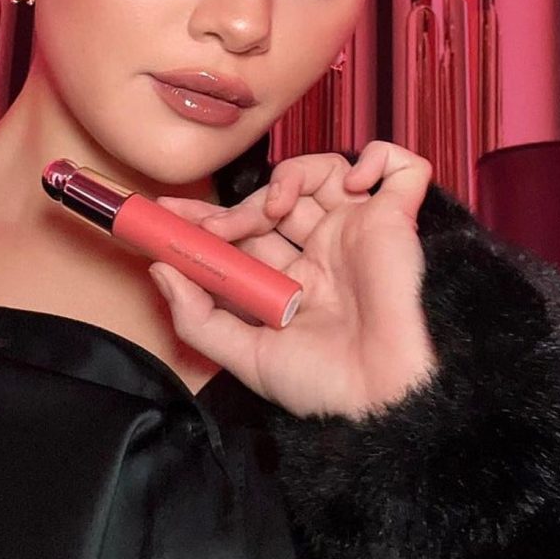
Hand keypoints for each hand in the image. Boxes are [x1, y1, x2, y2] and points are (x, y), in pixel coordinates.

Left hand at [152, 142, 438, 420]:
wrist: (383, 398)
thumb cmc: (325, 387)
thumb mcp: (246, 357)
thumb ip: (197, 317)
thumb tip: (160, 270)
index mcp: (293, 280)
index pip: (244, 232)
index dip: (208, 217)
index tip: (168, 211)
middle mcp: (324, 251)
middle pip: (276, 198)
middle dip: (237, 206)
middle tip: (218, 229)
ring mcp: (359, 231)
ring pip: (326, 170)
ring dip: (291, 174)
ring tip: (278, 206)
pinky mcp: (397, 218)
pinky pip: (399, 168)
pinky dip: (378, 159)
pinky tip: (354, 185)